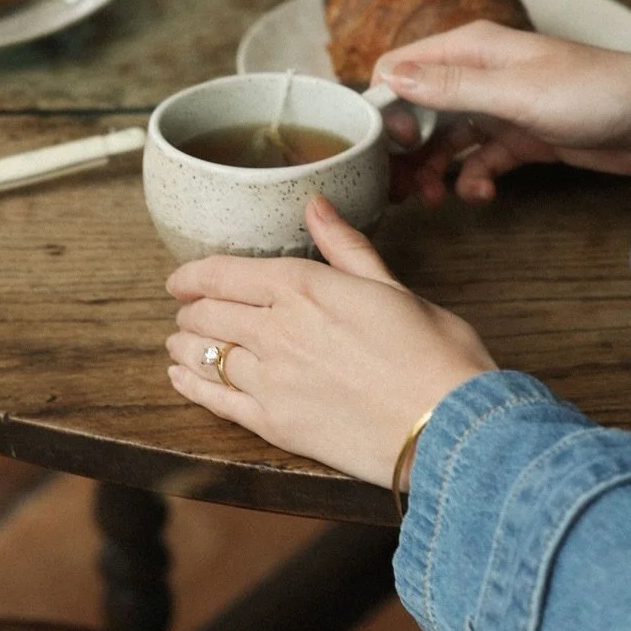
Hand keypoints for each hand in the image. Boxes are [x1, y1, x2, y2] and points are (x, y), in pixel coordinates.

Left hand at [166, 196, 493, 487]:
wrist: (451, 427)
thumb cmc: (435, 354)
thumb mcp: (393, 287)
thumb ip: (346, 247)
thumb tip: (315, 204)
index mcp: (303, 288)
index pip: (223, 274)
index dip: (192, 276)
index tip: (179, 280)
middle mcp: (276, 330)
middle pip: (207, 314)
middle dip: (190, 311)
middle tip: (187, 312)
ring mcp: (271, 380)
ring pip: (205, 355)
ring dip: (185, 347)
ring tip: (179, 344)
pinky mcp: (275, 425)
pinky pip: (216, 401)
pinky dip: (191, 386)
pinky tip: (180, 380)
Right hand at [375, 21, 630, 207]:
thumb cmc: (595, 92)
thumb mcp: (515, 92)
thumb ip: (451, 86)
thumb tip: (391, 76)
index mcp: (472, 48)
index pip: (401, 68)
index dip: (387, 108)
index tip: (392, 146)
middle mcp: (479, 74)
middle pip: (418, 109)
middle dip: (405, 148)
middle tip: (400, 187)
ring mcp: (500, 107)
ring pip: (446, 140)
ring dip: (434, 170)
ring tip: (434, 199)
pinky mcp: (521, 138)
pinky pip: (479, 161)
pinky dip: (473, 180)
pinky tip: (481, 195)